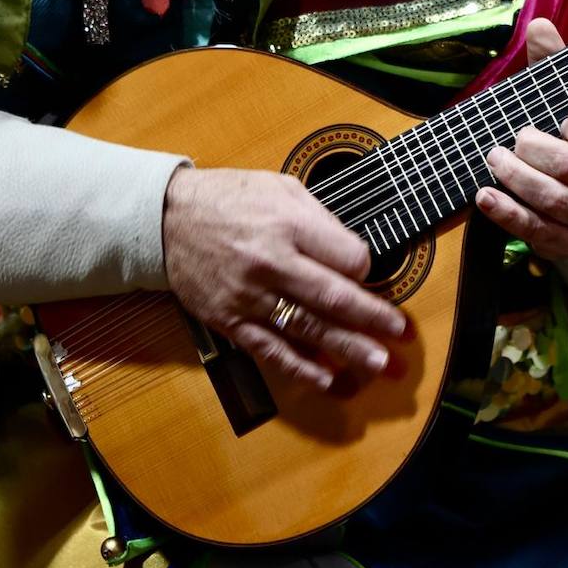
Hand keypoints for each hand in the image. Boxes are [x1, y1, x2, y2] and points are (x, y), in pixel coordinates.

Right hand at [162, 168, 407, 391]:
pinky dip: (300, 367)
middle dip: (373, 319)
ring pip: (307, 329)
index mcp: (288, 224)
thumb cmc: (230, 199)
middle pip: (334, 298)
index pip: (347, 256)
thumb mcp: (280, 187)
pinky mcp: (230, 320)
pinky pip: (270, 349)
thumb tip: (355, 255)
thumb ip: (320, 220)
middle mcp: (271, 263)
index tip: (371, 275)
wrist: (166, 219)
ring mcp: (250, 296)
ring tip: (379, 364)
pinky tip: (326, 379)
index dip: (367, 269)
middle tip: (400, 334)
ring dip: (348, 349)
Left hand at [475, 18, 567, 258]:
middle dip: (537, 152)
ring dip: (518, 179)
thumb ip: (555, 66)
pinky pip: (537, 230)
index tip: (563, 120)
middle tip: (513, 139)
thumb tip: (539, 25)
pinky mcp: (567, 241)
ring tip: (493, 159)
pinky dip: (507, 213)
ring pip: (555, 200)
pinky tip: (483, 196)